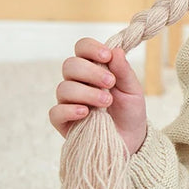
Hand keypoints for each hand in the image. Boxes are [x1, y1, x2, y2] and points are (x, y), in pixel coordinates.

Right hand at [49, 38, 147, 154]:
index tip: (106, 56)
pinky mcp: (63, 122)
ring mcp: (69, 102)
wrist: (131, 140)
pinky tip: (86, 112)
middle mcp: (78, 82)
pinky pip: (55, 112)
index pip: (82, 48)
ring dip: (87, 92)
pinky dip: (70, 110)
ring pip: (63, 88)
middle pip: (70, 65)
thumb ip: (123, 71)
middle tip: (110, 82)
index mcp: (94, 68)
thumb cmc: (130, 111)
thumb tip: (115, 50)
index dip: (91, 48)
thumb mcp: (133, 89)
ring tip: (107, 101)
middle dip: (90, 71)